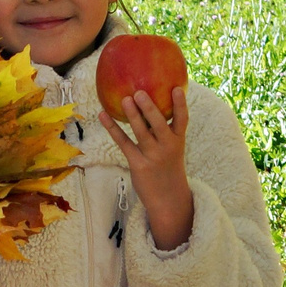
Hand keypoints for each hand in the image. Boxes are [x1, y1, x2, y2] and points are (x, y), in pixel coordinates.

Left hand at [98, 86, 194, 251]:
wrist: (168, 199)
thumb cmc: (167, 167)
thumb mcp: (172, 149)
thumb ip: (164, 130)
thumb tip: (150, 104)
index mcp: (178, 141)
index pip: (182, 120)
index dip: (180, 104)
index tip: (177, 88)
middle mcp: (167, 147)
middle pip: (159, 124)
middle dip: (150, 108)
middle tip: (140, 92)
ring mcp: (152, 156)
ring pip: (141, 133)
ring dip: (133, 115)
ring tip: (125, 99)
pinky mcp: (138, 164)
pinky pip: (123, 143)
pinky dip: (112, 128)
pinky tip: (103, 115)